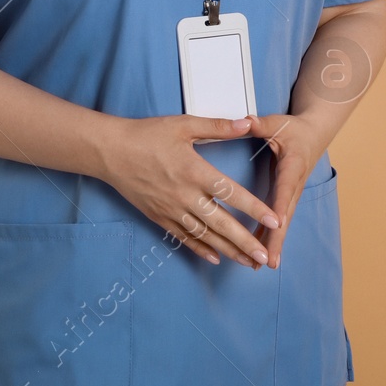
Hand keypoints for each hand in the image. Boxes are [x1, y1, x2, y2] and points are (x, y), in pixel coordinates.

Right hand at [96, 114, 281, 268]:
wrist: (110, 152)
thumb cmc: (147, 135)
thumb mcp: (184, 125)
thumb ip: (218, 127)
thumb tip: (248, 123)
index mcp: (194, 171)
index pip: (231, 193)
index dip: (255, 208)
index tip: (274, 220)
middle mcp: (185, 195)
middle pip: (220, 223)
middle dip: (245, 241)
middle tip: (265, 256)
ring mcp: (171, 209)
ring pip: (204, 236)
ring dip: (228, 250)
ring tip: (248, 263)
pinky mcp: (159, 217)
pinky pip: (183, 238)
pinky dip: (201, 249)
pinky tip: (216, 258)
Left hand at [244, 114, 324, 268]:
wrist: (315, 133)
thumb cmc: (295, 129)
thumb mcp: (278, 123)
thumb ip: (260, 124)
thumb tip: (245, 121)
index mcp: (292, 167)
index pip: (284, 190)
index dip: (280, 208)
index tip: (276, 225)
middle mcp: (294, 185)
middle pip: (285, 216)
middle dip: (277, 239)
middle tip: (268, 261)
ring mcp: (291, 194)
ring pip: (282, 223)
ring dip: (273, 244)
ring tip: (261, 265)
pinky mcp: (286, 198)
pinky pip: (277, 221)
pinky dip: (270, 238)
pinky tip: (259, 253)